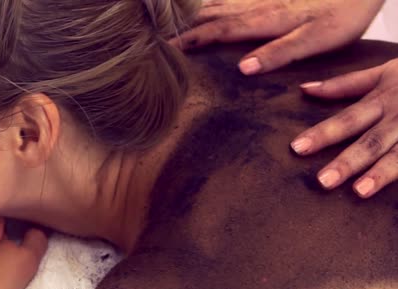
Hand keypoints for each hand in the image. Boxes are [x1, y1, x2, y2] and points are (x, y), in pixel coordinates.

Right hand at [171, 0, 383, 74]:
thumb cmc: (343, 14)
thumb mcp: (316, 39)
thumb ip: (280, 52)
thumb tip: (243, 69)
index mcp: (265, 21)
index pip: (219, 31)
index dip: (192, 41)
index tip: (166, 50)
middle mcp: (258, 7)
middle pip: (212, 15)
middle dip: (185, 26)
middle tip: (158, 37)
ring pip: (220, 5)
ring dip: (195, 14)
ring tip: (174, 23)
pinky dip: (213, 3)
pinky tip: (208, 6)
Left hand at [291, 58, 397, 197]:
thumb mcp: (385, 72)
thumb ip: (345, 84)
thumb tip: (304, 90)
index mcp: (384, 99)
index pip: (347, 119)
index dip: (323, 133)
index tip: (296, 148)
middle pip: (371, 141)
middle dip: (347, 161)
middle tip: (321, 182)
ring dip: (381, 173)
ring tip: (359, 192)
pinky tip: (397, 202)